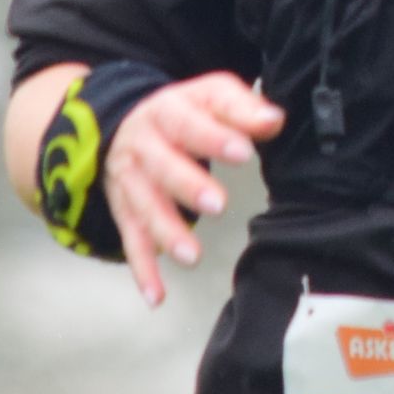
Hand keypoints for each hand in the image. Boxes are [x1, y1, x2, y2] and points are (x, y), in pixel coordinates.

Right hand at [106, 73, 284, 308]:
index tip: (244, 152)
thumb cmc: (182, 112)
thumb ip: (242, 108)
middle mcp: (143, 147)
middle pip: (163, 167)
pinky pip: (132, 241)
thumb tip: (273, 120)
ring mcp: (130, 181)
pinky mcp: (124, 211)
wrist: (119, 122)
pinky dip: (142, 270)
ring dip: (167, 233)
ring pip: (145, 208)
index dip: (216, 137)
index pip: (190, 123)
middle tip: (218, 205)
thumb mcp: (210, 97)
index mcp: (167, 112)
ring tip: (191, 257)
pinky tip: (156, 296)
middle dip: (189, 186)